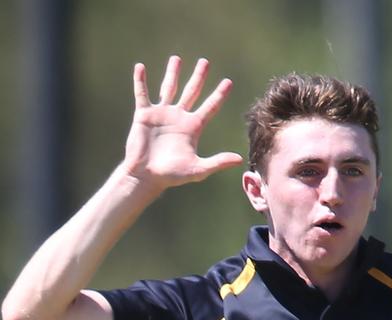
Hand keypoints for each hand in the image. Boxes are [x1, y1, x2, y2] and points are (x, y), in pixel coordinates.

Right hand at [123, 56, 242, 191]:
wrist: (147, 176)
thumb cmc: (172, 175)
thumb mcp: (198, 169)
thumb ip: (218, 162)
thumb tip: (239, 159)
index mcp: (193, 128)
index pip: (210, 107)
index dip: (219, 95)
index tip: (228, 82)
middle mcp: (179, 117)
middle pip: (191, 92)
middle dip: (198, 77)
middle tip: (205, 62)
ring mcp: (161, 114)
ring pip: (169, 88)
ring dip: (172, 73)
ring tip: (177, 59)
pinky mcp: (144, 115)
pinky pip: (142, 94)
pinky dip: (140, 81)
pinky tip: (140, 67)